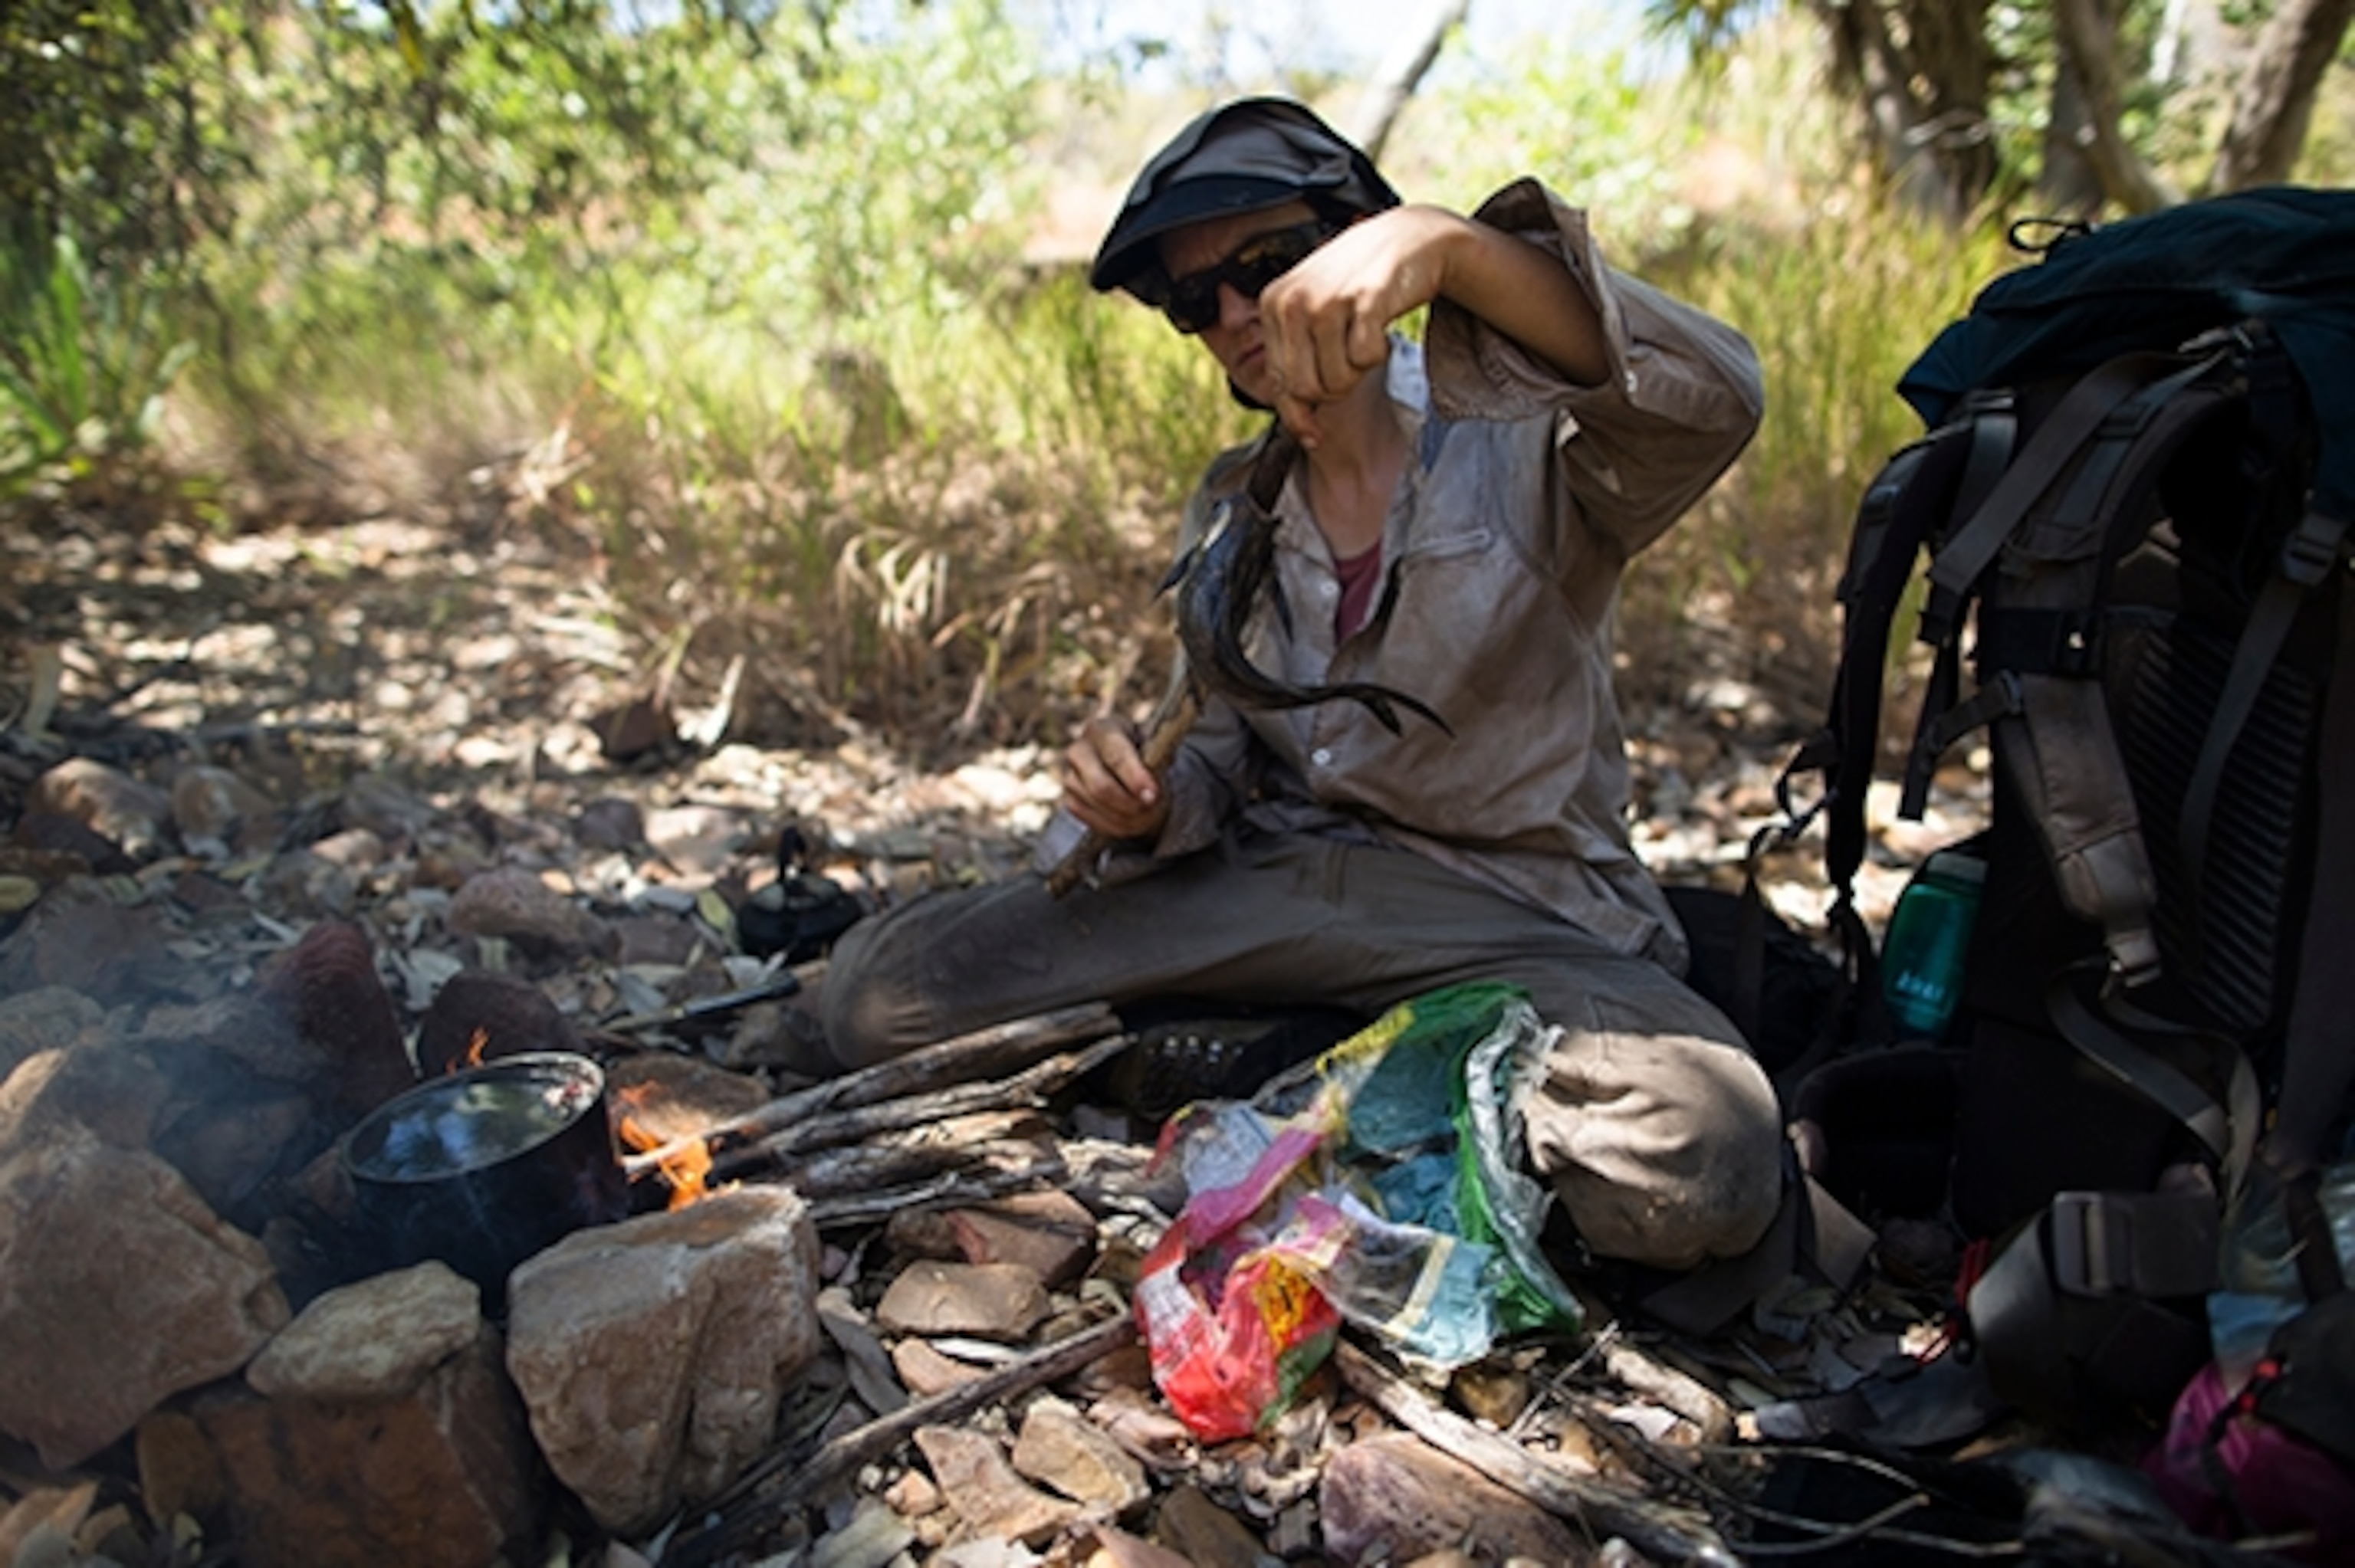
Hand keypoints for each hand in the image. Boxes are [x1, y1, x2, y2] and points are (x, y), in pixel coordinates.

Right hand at [1062, 715, 1169, 841]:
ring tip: (1148, 812)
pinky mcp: (1069, 800)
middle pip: (1101, 786)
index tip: (1152, 794)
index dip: (1135, 777)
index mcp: (1102, 729)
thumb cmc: (1145, 755)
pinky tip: (1132, 819)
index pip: (1115, 755)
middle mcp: (1079, 750)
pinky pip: (1092, 821)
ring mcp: (1070, 776)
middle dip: (1130, 802)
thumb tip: (1151, 788)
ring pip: (1099, 806)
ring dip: (1128, 816)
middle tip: (1151, 806)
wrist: (1130, 769)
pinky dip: (1116, 825)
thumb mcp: (1155, 750)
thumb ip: (1156, 761)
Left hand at [1258, 206, 1457, 443]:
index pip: (1279, 384)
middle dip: (1333, 390)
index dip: (1300, 413)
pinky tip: (1380, 327)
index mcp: (1272, 305)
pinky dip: (1378, 354)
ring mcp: (1326, 299)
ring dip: (1358, 371)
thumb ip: (1300, 367)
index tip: (1316, 433)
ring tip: (1364, 337)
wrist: (1407, 238)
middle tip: (1350, 364)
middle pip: (1306, 390)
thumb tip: (1306, 435)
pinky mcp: (1363, 299)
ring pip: (1336, 381)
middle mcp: (1292, 301)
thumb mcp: (1315, 318)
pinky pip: (1365, 359)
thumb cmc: (1358, 286)